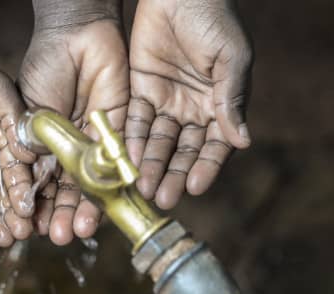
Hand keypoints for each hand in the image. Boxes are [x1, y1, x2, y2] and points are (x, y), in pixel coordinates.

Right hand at [19, 18, 128, 244]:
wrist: (78, 34)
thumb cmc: (46, 67)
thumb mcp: (29, 109)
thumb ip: (30, 143)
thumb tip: (25, 177)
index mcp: (44, 147)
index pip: (38, 184)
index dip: (33, 206)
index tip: (27, 226)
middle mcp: (69, 151)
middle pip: (66, 190)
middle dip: (61, 213)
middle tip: (58, 236)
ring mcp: (94, 144)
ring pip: (92, 183)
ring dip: (86, 207)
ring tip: (80, 229)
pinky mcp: (119, 133)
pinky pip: (119, 162)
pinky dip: (116, 183)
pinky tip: (110, 203)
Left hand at [126, 0, 252, 208]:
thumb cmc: (214, 21)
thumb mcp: (230, 59)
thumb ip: (231, 100)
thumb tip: (242, 142)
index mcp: (220, 105)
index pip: (214, 146)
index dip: (205, 167)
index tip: (194, 187)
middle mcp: (192, 110)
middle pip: (182, 150)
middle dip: (172, 174)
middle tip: (162, 198)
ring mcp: (165, 102)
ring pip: (156, 141)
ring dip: (149, 164)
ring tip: (142, 186)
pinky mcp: (140, 92)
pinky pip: (134, 121)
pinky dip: (130, 140)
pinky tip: (126, 159)